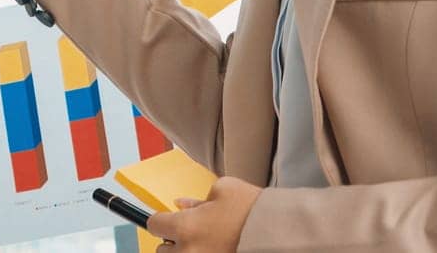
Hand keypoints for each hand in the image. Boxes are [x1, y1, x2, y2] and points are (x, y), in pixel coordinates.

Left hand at [145, 176, 261, 252]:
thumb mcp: (223, 190)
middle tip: (193, 234)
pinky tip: (219, 249)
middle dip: (174, 242)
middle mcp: (189, 252)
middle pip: (163, 251)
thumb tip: (181, 204)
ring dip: (186, 252)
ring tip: (207, 244)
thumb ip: (196, 200)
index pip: (154, 225)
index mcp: (185, 227)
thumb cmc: (254, 209)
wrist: (283, 233)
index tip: (167, 220)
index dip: (161, 220)